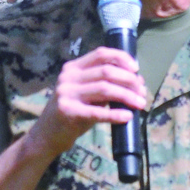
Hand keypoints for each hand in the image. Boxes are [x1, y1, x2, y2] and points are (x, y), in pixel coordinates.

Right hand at [29, 47, 147, 159]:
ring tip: (140, 104)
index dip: (121, 58)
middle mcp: (68, 77)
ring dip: (127, 96)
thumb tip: (135, 82)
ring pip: (105, 89)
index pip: (101, 54)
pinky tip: (127, 117)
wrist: (46, 135)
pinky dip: (115, 114)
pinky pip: (97, 112)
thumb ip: (103, 85)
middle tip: (142, 91)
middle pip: (106, 71)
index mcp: (73, 68)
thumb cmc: (72, 113)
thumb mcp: (84, 94)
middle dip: (129, 80)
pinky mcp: (68, 112)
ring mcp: (67, 94)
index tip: (136, 69)